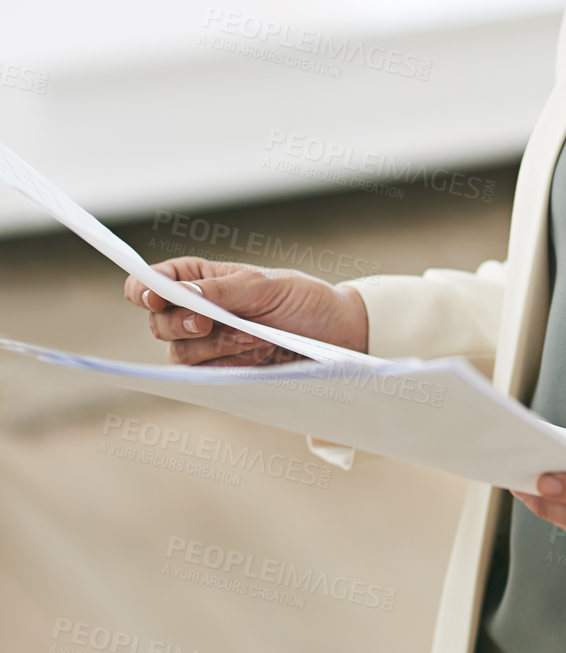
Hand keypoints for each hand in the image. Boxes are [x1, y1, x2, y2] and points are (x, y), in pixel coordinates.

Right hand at [123, 256, 368, 366]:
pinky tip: (255, 353)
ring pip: (179, 353)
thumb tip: (181, 294)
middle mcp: (197, 310)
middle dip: (182, 324)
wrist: (335, 336)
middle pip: (159, 323)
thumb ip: (221, 290)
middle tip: (209, 322)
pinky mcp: (222, 370)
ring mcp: (208, 343)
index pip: (152, 281)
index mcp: (200, 278)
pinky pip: (204, 375)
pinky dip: (228, 364)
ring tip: (253, 337)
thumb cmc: (302, 300)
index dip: (143, 288)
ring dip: (215, 346)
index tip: (154, 296)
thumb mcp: (265, 285)